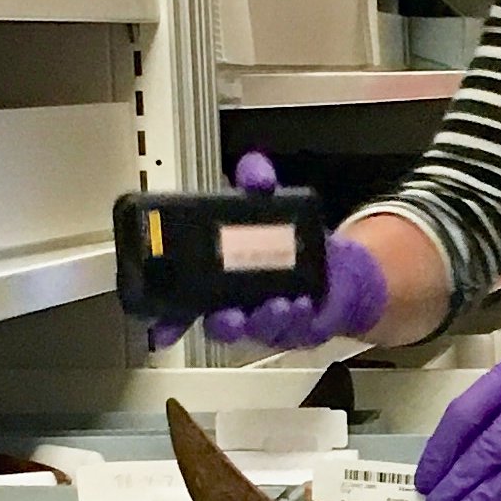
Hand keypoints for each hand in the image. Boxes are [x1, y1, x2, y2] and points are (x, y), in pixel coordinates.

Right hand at [144, 153, 390, 350]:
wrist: (333, 261)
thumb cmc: (284, 241)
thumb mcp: (267, 205)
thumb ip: (257, 183)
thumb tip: (255, 170)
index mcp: (218, 284)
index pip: (185, 307)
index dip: (171, 320)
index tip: (166, 328)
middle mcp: (240, 307)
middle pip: (220, 326)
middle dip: (222, 323)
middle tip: (228, 314)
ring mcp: (269, 319)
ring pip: (260, 330)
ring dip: (265, 319)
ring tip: (277, 304)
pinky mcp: (301, 326)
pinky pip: (297, 330)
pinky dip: (299, 318)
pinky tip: (302, 303)